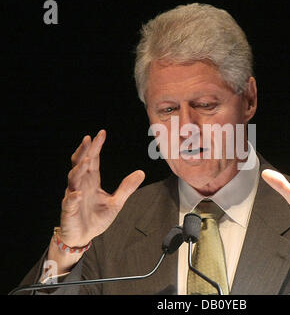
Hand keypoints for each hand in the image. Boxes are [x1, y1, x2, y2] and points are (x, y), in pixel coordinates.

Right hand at [59, 130, 144, 246]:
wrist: (83, 236)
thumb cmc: (97, 218)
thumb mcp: (116, 202)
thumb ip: (126, 187)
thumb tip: (141, 172)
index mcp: (91, 181)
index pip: (93, 160)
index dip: (96, 147)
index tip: (101, 133)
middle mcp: (81, 185)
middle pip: (81, 164)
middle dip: (85, 151)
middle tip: (89, 138)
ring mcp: (73, 197)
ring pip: (73, 179)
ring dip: (79, 170)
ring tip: (87, 161)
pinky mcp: (69, 211)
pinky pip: (69, 203)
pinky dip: (73, 197)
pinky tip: (78, 193)